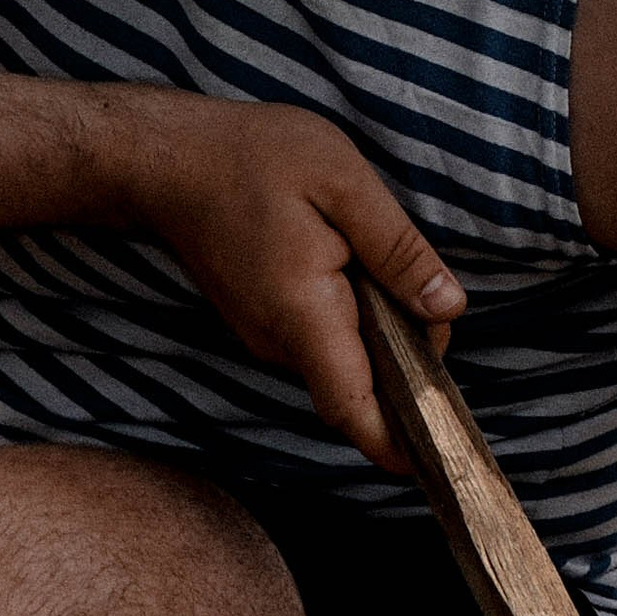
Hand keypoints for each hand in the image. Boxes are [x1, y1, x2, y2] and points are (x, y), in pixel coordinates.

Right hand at [121, 93, 463, 471]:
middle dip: (408, 361)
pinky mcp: (261, 321)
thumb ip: (397, 251)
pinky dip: (353, 321)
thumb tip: (448, 309)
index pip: (353, 409)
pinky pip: (321, 339)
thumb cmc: (253, 158)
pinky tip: (353, 266)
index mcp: (304, 314)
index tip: (437, 457)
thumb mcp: (343, 183)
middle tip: (426, 292)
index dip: (397, 444)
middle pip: (361, 386)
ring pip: (343, 361)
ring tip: (382, 265)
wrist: (168, 160)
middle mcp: (279, 341)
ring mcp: (265, 335)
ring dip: (380, 335)